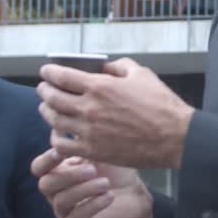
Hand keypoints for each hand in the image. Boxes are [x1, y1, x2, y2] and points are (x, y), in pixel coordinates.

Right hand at [31, 149, 153, 217]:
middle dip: (69, 175)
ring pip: (61, 201)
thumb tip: (68, 122)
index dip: (47, 160)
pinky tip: (109, 196)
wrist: (135, 196)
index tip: (62, 151)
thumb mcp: (102, 152)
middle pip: (46, 184)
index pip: (38, 167)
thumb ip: (84, 140)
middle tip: (92, 169)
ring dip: (84, 190)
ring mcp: (63, 211)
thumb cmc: (115, 171)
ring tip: (105, 183)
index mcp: (57, 172)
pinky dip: (92, 205)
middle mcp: (55, 192)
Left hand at [36, 58, 194, 167]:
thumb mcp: (142, 74)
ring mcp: (89, 131)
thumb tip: (103, 67)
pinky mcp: (93, 150)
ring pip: (53, 120)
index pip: (61, 76)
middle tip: (43, 88)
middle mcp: (89, 108)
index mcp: (100, 85)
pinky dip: (55, 138)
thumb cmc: (161, 104)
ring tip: (47, 108)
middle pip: (52, 98)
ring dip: (46, 112)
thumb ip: (118, 66)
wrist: (175, 138)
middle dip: (43, 90)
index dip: (49, 72)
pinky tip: (59, 134)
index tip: (46, 71)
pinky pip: (62, 145)